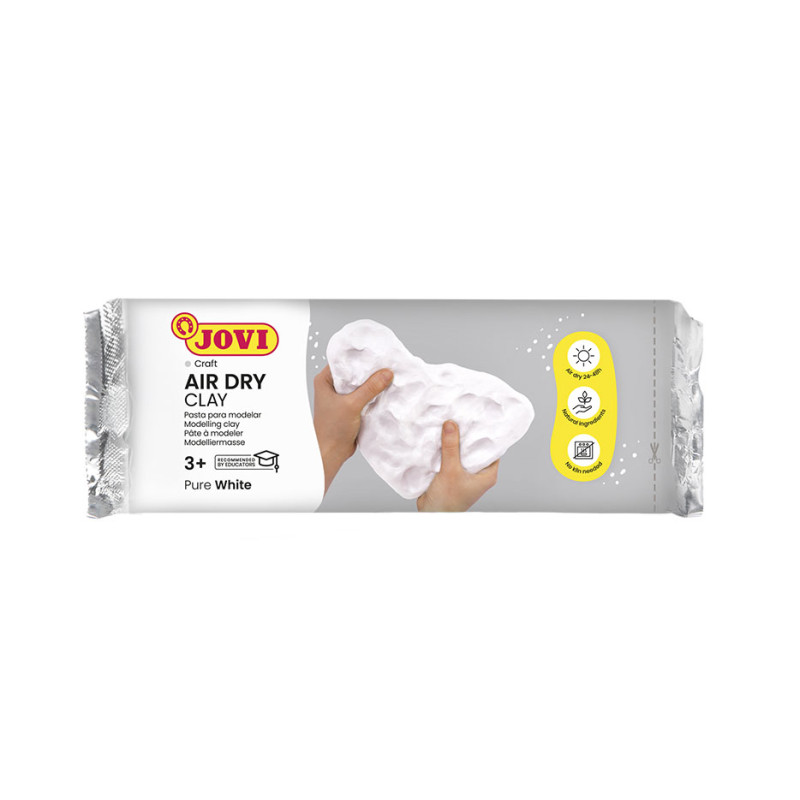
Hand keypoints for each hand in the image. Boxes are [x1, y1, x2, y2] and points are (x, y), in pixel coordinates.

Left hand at [313, 364, 393, 492]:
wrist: (331, 452)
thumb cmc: (332, 429)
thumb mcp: (352, 405)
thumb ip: (370, 389)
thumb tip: (386, 373)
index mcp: (325, 380)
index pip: (343, 361)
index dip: (358, 356)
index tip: (376, 352)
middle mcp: (332, 386)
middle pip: (353, 372)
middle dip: (369, 370)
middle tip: (386, 363)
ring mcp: (342, 397)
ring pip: (360, 385)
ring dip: (373, 383)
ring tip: (389, 375)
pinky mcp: (351, 407)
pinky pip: (364, 396)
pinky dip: (373, 395)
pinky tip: (385, 392)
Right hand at [417, 420, 498, 511]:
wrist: (431, 516)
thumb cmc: (448, 501)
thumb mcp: (450, 471)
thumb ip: (451, 448)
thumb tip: (451, 425)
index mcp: (487, 474)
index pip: (492, 449)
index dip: (486, 434)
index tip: (480, 419)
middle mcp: (478, 474)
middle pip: (475, 449)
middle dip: (467, 436)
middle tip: (462, 417)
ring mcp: (464, 474)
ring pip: (461, 453)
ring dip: (454, 442)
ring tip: (450, 423)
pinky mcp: (451, 474)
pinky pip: (450, 458)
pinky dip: (445, 449)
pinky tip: (439, 438)